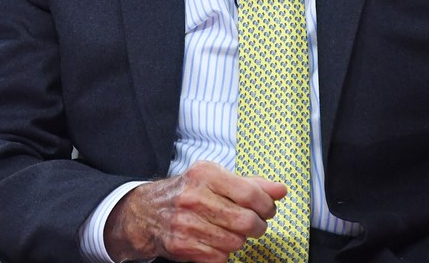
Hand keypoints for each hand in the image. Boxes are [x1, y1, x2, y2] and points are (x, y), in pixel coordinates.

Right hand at [104, 160, 286, 262]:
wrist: (147, 212)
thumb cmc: (188, 192)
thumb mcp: (216, 178)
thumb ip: (251, 184)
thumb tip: (281, 190)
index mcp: (205, 174)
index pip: (250, 193)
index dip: (267, 205)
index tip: (269, 209)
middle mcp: (194, 197)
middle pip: (245, 221)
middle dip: (258, 226)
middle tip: (255, 224)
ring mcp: (186, 223)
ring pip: (235, 242)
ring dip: (240, 239)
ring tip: (231, 231)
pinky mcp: (182, 246)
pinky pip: (220, 257)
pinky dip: (224, 253)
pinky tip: (217, 241)